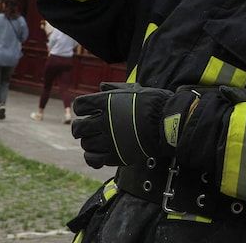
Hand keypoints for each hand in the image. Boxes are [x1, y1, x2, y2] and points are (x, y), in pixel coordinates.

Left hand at [70, 83, 198, 168]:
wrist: (167, 122)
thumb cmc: (153, 102)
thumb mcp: (134, 88)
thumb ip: (115, 87)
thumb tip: (101, 86)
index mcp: (106, 102)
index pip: (80, 105)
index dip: (81, 108)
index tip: (86, 110)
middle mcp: (103, 121)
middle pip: (78, 127)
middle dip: (80, 127)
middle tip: (87, 128)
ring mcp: (108, 140)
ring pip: (85, 144)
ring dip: (88, 141)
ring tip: (97, 139)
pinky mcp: (114, 155)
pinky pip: (92, 159)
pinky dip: (91, 157)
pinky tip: (97, 153)